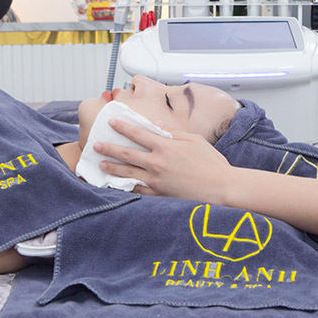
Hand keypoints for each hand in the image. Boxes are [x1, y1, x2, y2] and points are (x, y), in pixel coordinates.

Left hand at [94, 120, 232, 202]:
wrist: (220, 187)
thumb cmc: (211, 162)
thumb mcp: (194, 140)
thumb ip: (173, 132)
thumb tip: (157, 125)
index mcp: (166, 146)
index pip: (138, 134)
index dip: (123, 127)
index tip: (112, 123)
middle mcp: (157, 163)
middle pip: (127, 153)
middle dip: (110, 148)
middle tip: (96, 145)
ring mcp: (157, 180)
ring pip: (128, 173)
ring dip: (113, 167)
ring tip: (102, 164)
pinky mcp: (160, 194)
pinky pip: (138, 190)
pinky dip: (126, 186)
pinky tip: (118, 184)